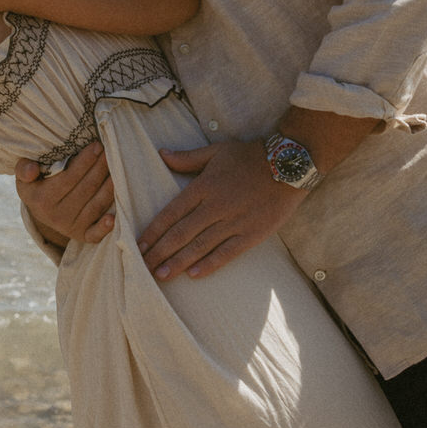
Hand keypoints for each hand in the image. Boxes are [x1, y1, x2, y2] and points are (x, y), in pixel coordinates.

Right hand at [15, 142, 115, 245]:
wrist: (42, 211)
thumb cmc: (36, 185)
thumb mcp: (24, 177)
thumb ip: (23, 169)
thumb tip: (32, 170)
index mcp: (41, 200)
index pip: (68, 178)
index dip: (85, 161)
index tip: (97, 146)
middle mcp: (56, 216)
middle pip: (86, 189)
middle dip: (100, 168)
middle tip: (110, 151)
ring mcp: (70, 228)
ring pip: (95, 205)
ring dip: (109, 186)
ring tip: (117, 167)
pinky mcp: (82, 236)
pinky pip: (95, 234)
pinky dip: (105, 227)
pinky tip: (113, 216)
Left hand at [137, 140, 303, 279]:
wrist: (289, 165)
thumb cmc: (250, 156)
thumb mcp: (216, 151)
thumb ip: (187, 158)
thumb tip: (161, 154)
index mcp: (203, 187)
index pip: (171, 213)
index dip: (153, 231)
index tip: (138, 245)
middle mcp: (215, 206)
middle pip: (180, 233)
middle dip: (159, 252)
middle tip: (141, 267)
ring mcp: (234, 222)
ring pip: (200, 246)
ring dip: (178, 263)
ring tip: (160, 276)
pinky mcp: (251, 234)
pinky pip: (227, 253)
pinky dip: (210, 264)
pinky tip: (194, 275)